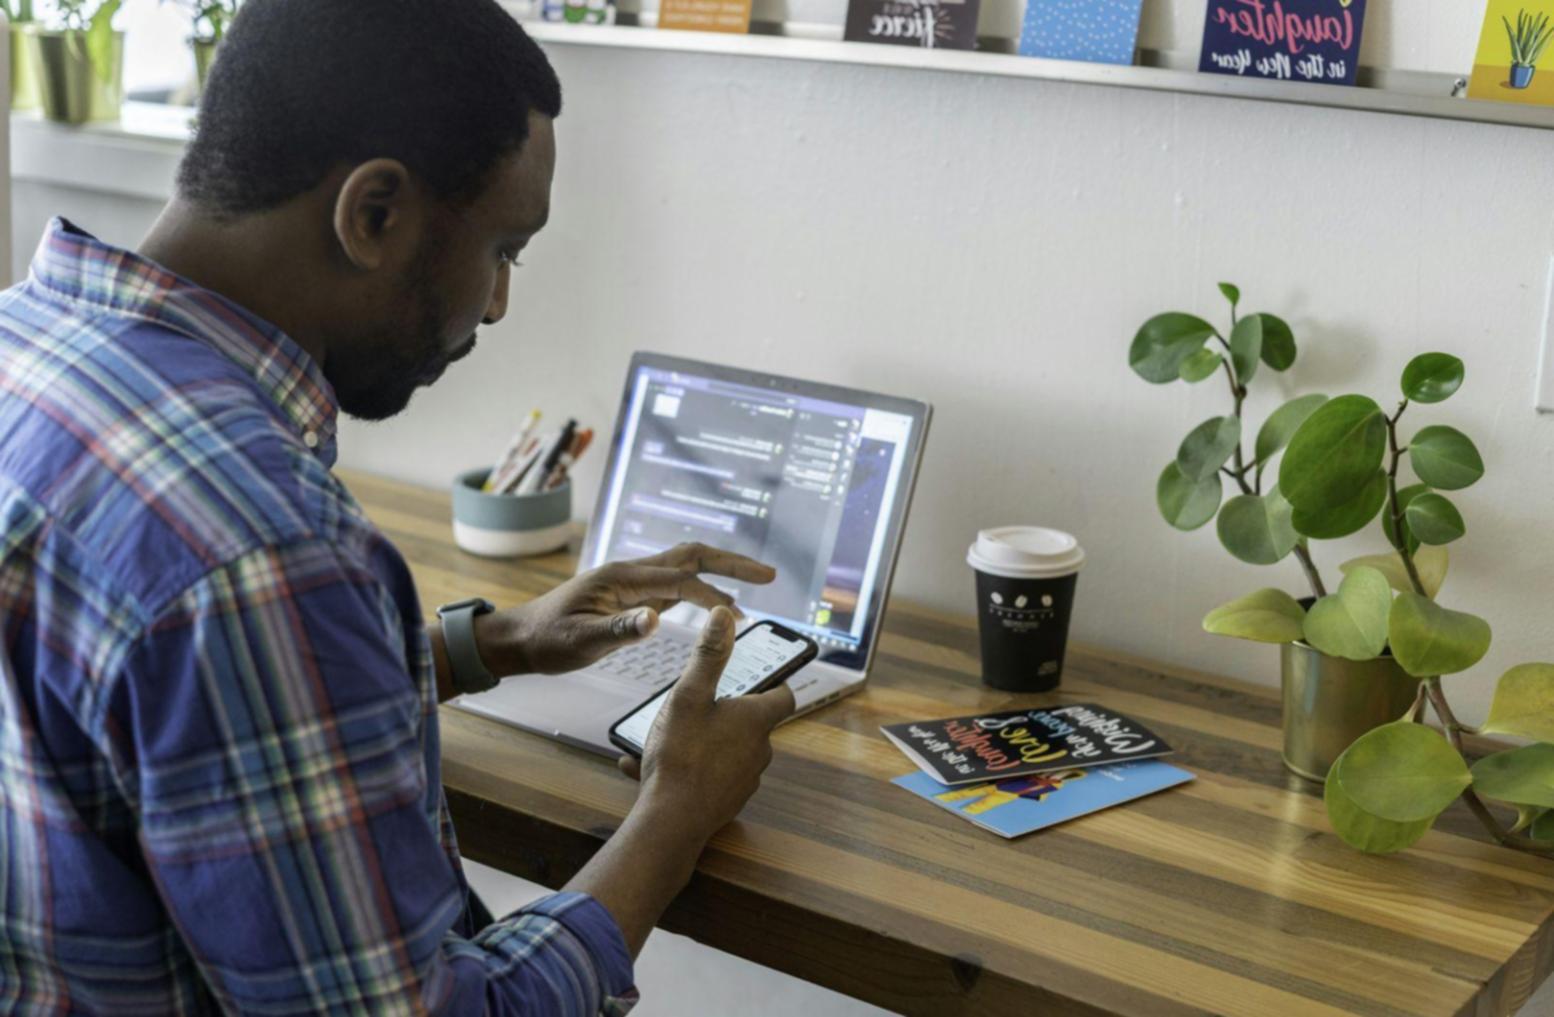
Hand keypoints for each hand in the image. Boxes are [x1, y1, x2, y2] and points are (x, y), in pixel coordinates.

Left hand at [486, 543, 776, 676]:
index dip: (712, 592)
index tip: (739, 612)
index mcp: (622, 577)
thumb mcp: (579, 641)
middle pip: (692, 555)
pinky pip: (678, 583)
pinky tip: (721, 599)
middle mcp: (632, 572)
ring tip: (759, 581)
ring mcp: (635, 582)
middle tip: (770, 574)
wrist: (523, 639)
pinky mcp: (635, 596)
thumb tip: (653, 621)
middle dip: (732, 562)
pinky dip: (705, 586)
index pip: (679, 579)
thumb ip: (617, 630)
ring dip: (723, 569)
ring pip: (687, 565)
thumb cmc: (547, 640)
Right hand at [620, 606, 794, 840]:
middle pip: (752, 723)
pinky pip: (709, 777)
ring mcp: (744, 779)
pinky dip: (687, 768)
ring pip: (727, 750)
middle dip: (726, 712)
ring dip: (701, 741)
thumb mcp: (689, 696)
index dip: (774, 683)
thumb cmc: (681, 756)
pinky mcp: (726, 801)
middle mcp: (758, 750)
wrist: (671, 821)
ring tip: (662, 738)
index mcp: (755, 720)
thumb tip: (724, 616)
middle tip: (695, 704)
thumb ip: (708, 656)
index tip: (759, 675)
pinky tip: (647, 768)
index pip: (783, 696)